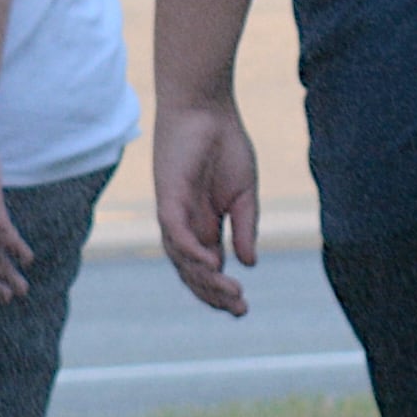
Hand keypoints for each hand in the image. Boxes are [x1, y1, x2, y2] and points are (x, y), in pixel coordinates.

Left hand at [154, 97, 260, 316]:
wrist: (206, 108)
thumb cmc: (224, 145)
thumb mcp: (244, 195)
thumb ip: (245, 228)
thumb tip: (249, 263)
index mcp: (205, 226)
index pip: (209, 269)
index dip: (223, 291)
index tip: (244, 308)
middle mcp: (186, 227)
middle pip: (194, 274)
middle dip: (215, 294)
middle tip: (240, 309)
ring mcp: (175, 215)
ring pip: (183, 261)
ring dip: (206, 280)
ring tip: (231, 292)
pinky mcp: (167, 200)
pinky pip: (175, 235)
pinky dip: (190, 252)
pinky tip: (211, 264)